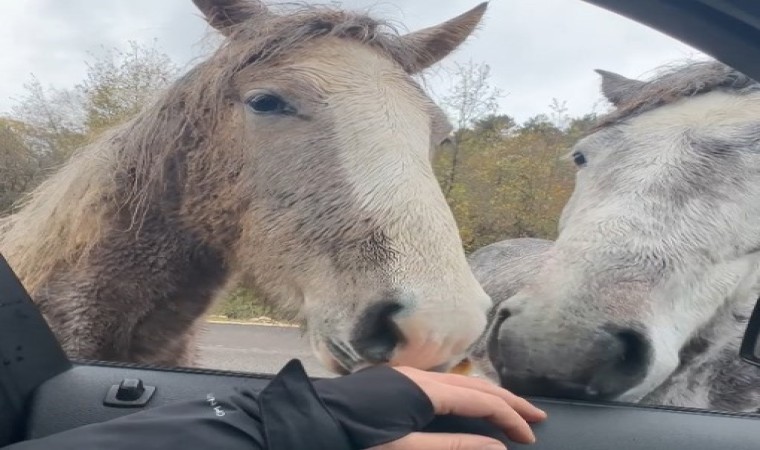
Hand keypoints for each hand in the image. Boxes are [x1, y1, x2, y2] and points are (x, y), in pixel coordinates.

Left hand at [369, 368, 546, 449]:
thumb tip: (496, 447)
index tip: (531, 437)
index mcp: (426, 392)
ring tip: (511, 410)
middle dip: (508, 401)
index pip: (482, 401)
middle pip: (476, 386)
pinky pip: (445, 384)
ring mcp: (409, 375)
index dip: (510, 418)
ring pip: (461, 382)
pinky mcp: (398, 379)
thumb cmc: (357, 439)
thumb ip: (453, 447)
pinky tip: (470, 404)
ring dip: (489, 395)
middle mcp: (422, 377)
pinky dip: (467, 394)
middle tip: (536, 418)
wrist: (314, 419)